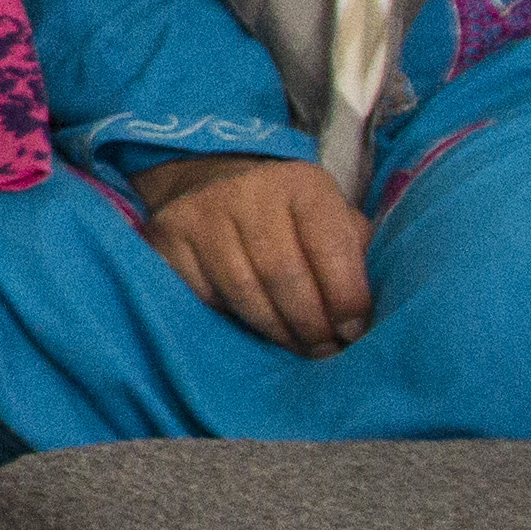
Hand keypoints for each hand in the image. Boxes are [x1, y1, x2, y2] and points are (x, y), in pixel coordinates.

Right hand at [138, 151, 373, 352]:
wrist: (213, 180)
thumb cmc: (288, 216)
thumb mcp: (331, 218)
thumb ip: (354, 257)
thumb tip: (363, 318)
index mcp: (303, 185)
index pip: (330, 247)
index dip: (346, 299)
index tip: (352, 332)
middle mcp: (249, 191)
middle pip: (284, 275)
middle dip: (310, 324)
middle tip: (323, 350)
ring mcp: (202, 214)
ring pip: (244, 292)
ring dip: (275, 330)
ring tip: (294, 345)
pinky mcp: (167, 239)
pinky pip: (204, 296)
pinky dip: (232, 319)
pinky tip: (250, 325)